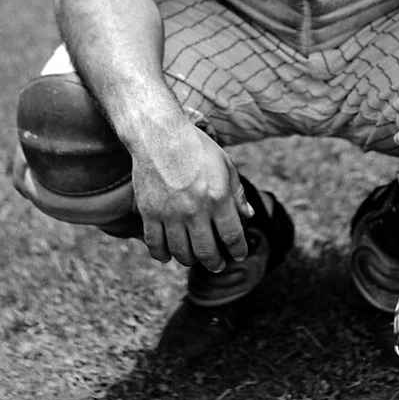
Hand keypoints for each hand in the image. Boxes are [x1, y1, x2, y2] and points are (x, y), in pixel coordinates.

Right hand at [127, 104, 253, 270]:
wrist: (159, 134)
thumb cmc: (196, 147)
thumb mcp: (225, 165)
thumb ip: (237, 193)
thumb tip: (249, 216)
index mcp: (218, 197)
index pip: (232, 236)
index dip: (238, 251)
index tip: (239, 255)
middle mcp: (195, 210)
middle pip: (207, 252)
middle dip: (215, 263)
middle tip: (217, 265)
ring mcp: (170, 214)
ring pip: (182, 253)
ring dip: (190, 260)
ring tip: (195, 258)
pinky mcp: (149, 213)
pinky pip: (155, 245)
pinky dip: (163, 255)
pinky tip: (169, 255)